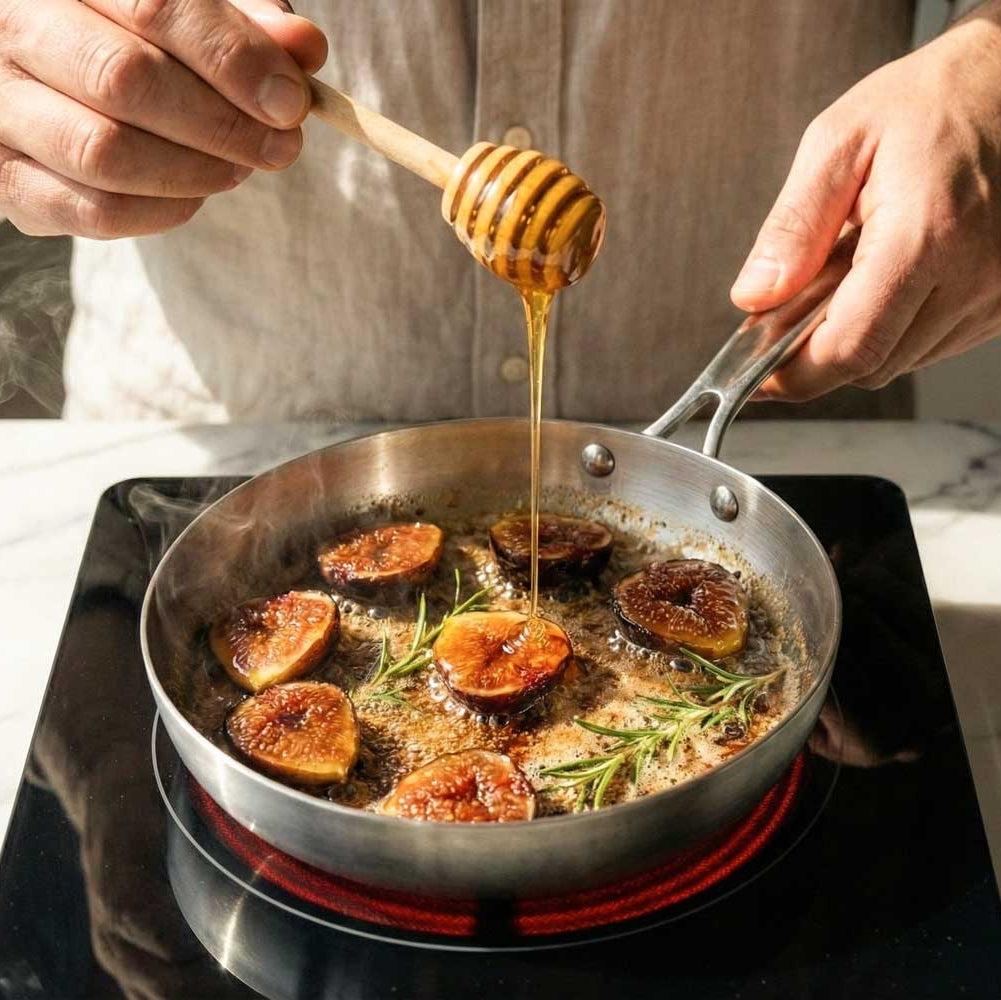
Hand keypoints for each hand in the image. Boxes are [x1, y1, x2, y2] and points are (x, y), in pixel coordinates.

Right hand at [0, 0, 325, 238]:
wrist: (63, 77)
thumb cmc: (141, 37)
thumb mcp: (195, 10)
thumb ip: (247, 24)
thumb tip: (304, 46)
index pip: (154, 3)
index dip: (234, 58)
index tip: (291, 101)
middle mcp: (14, 27)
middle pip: (126, 80)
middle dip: (223, 125)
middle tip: (280, 147)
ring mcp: (0, 106)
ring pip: (106, 154)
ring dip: (196, 172)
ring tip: (239, 168)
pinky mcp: (6, 178)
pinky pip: (95, 211)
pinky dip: (163, 211)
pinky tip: (193, 193)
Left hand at [731, 5, 1000, 400]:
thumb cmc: (928, 102)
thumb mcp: (838, 144)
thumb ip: (792, 228)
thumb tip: (753, 297)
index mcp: (924, 238)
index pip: (849, 349)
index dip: (793, 375)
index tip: (756, 375)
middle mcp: (971, 278)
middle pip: (870, 367)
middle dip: (815, 356)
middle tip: (787, 315)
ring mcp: (993, 295)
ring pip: (898, 362)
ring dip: (855, 340)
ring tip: (844, 279)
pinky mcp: (1000, 302)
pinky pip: (929, 345)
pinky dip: (891, 330)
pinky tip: (882, 282)